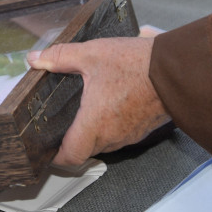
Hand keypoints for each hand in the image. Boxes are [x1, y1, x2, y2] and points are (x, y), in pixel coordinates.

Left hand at [27, 37, 170, 165]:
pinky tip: (107, 105)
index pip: (70, 156)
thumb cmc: (136, 65)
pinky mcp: (142, 129)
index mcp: (94, 123)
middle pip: (85, 150)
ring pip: (104, 144)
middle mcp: (112, 135)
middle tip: (60, 125)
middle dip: (72, 141)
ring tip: (83, 112)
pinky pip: (120, 136)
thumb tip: (36, 59)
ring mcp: (129, 134)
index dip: (55, 157)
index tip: (46, 148)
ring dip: (92, 133)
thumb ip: (60, 57)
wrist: (175, 70)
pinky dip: (110, 127)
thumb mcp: (91, 54)